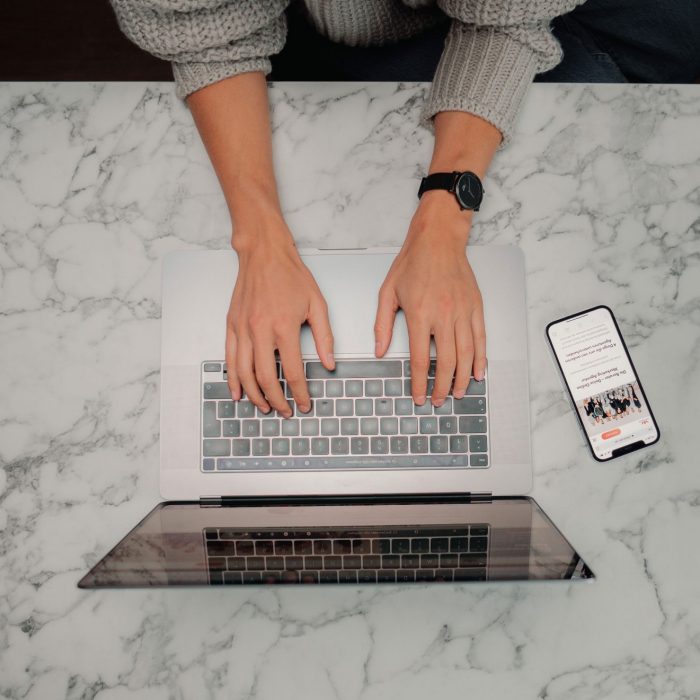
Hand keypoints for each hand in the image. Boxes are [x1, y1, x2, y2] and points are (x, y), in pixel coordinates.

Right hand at [226, 223, 334, 416]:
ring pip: (244, 372)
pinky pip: (229, 358)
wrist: (264, 254)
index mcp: (284, 326)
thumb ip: (324, 336)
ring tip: (264, 406)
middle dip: (276, 399)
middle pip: (265, 376)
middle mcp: (260, 329)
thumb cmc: (290, 276)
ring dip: (254, 394)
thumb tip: (329, 363)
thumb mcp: (317, 304)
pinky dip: (233, 378)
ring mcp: (242, 328)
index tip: (304, 404)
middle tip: (285, 411)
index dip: (299, 392)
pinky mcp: (231, 325)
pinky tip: (239, 391)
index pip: (291, 370)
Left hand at [373, 200, 485, 406]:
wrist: (438, 240)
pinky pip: (481, 338)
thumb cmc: (413, 263)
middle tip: (438, 400)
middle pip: (446, 362)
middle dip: (442, 386)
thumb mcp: (388, 292)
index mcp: (420, 314)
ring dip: (462, 378)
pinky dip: (481, 358)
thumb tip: (379, 351)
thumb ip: (382, 324)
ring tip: (457, 393)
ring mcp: (463, 311)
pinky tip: (478, 373)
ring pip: (466, 354)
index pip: (421, 358)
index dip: (420, 383)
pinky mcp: (476, 307)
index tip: (419, 396)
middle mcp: (444, 315)